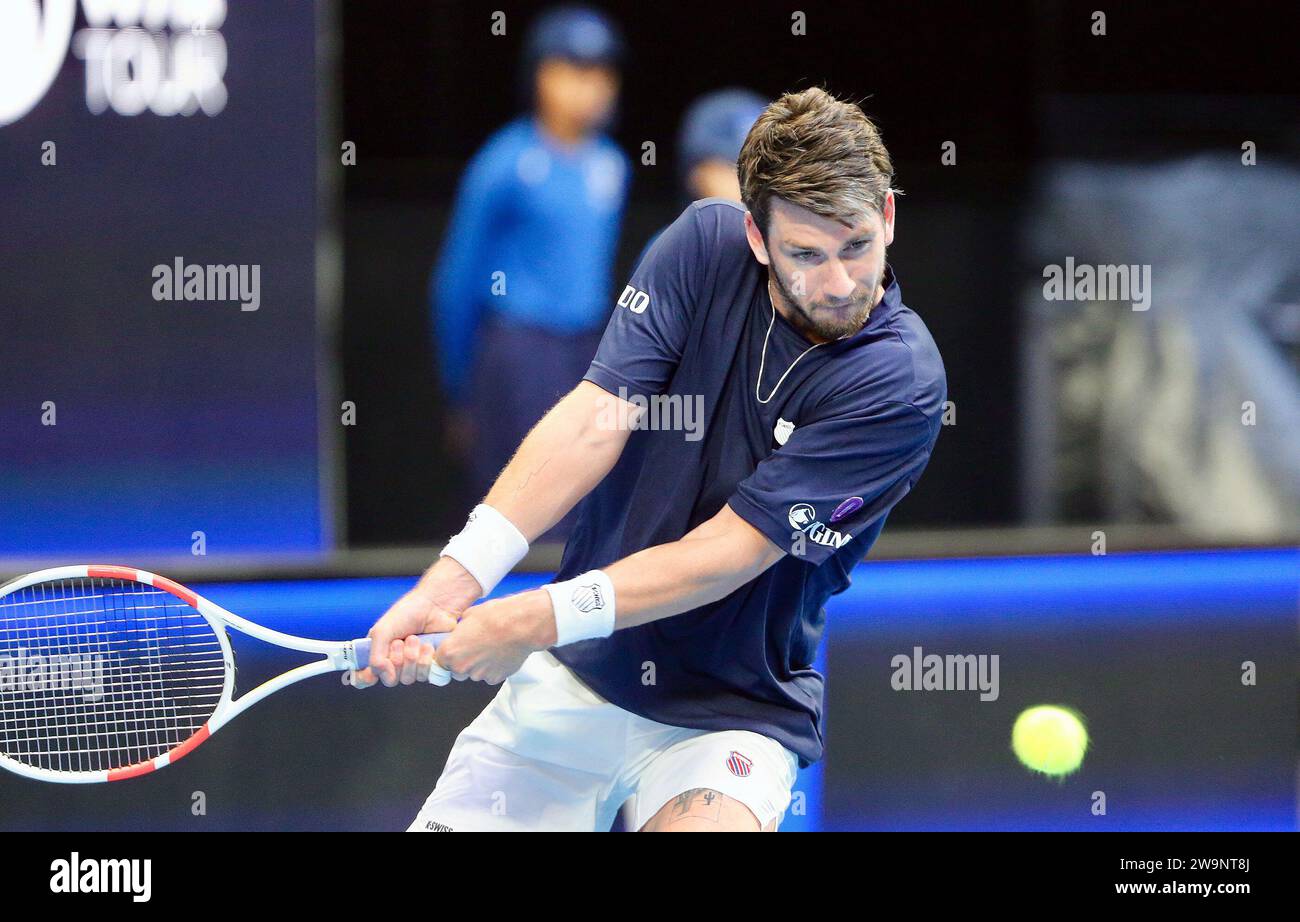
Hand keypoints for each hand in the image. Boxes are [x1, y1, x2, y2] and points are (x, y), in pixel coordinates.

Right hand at [350, 560, 480, 687]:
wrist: (435, 606)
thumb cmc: (407, 612)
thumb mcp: (382, 631)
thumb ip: (375, 655)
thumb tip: (379, 672)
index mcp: (377, 653)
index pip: (364, 677)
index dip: (365, 679)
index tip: (370, 675)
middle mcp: (394, 662)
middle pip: (390, 680)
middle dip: (396, 660)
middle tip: (399, 642)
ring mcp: (412, 665)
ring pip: (407, 679)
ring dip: (411, 658)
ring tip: (414, 639)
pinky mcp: (429, 665)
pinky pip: (425, 676)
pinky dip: (424, 660)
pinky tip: (426, 646)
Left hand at [435, 590, 555, 684]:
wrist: (520, 625)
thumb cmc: (496, 617)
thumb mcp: (469, 615)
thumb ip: (460, 630)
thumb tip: (462, 632)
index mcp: (450, 651)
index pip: (440, 662)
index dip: (448, 655)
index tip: (455, 650)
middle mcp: (462, 666)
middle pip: (456, 671)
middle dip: (464, 662)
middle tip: (476, 647)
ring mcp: (479, 675)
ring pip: (474, 674)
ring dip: (480, 665)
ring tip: (491, 648)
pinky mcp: (495, 678)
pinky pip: (490, 676)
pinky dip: (494, 668)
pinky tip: (500, 654)